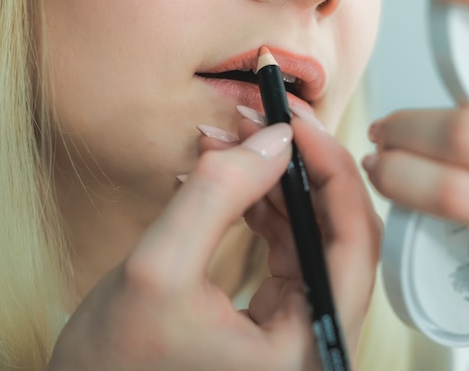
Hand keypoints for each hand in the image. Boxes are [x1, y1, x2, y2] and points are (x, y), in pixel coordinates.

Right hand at [48, 113, 380, 370]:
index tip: (297, 123)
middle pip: (338, 231)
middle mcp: (315, 335)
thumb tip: (274, 140)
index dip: (331, 172)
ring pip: (311, 229)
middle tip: (264, 122)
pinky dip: (259, 201)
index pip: (352, 244)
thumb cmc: (116, 359)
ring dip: (274, 179)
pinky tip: (230, 174)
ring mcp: (298, 320)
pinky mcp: (278, 305)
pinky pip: (286, 239)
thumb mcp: (156, 269)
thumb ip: (217, 195)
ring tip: (232, 143)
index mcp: (304, 348)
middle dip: (299, 168)